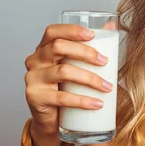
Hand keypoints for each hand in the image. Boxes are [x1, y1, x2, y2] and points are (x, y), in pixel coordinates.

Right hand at [24, 24, 113, 145]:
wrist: (51, 119)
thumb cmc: (65, 87)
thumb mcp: (75, 65)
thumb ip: (89, 46)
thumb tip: (111, 26)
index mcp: (44, 49)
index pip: (52, 32)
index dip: (71, 30)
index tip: (92, 35)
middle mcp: (35, 61)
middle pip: (58, 47)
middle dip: (85, 52)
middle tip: (105, 62)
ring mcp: (33, 79)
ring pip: (63, 71)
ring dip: (90, 78)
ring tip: (107, 87)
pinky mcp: (35, 98)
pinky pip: (61, 98)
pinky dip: (83, 101)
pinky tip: (97, 104)